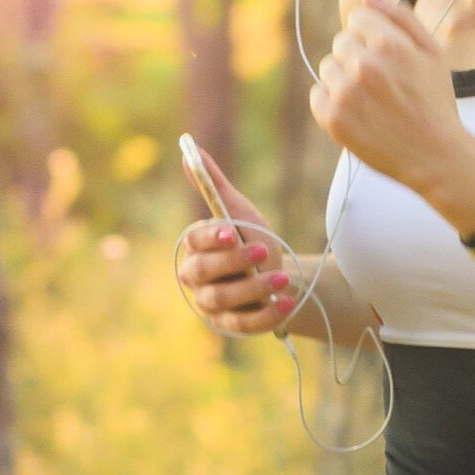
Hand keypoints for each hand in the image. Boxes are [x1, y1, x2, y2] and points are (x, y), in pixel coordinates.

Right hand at [178, 143, 298, 334]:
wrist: (281, 277)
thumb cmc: (254, 240)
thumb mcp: (240, 212)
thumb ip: (214, 186)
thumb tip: (188, 149)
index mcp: (196, 249)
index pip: (195, 243)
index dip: (211, 238)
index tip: (232, 231)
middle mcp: (197, 279)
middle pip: (203, 273)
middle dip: (233, 262)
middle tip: (263, 251)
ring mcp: (212, 305)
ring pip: (224, 299)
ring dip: (253, 288)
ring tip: (282, 278)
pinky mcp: (232, 326)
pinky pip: (244, 324)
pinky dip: (266, 315)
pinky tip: (286, 302)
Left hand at [309, 0, 464, 192]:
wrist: (435, 156)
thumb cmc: (435, 102)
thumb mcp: (432, 53)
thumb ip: (401, 17)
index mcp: (390, 44)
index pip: (357, 18)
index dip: (372, 36)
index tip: (386, 57)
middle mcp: (365, 65)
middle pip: (341, 42)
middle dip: (358, 57)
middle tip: (382, 83)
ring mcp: (346, 93)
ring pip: (328, 67)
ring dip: (344, 79)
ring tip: (372, 100)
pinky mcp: (332, 119)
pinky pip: (317, 94)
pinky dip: (332, 102)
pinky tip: (358, 113)